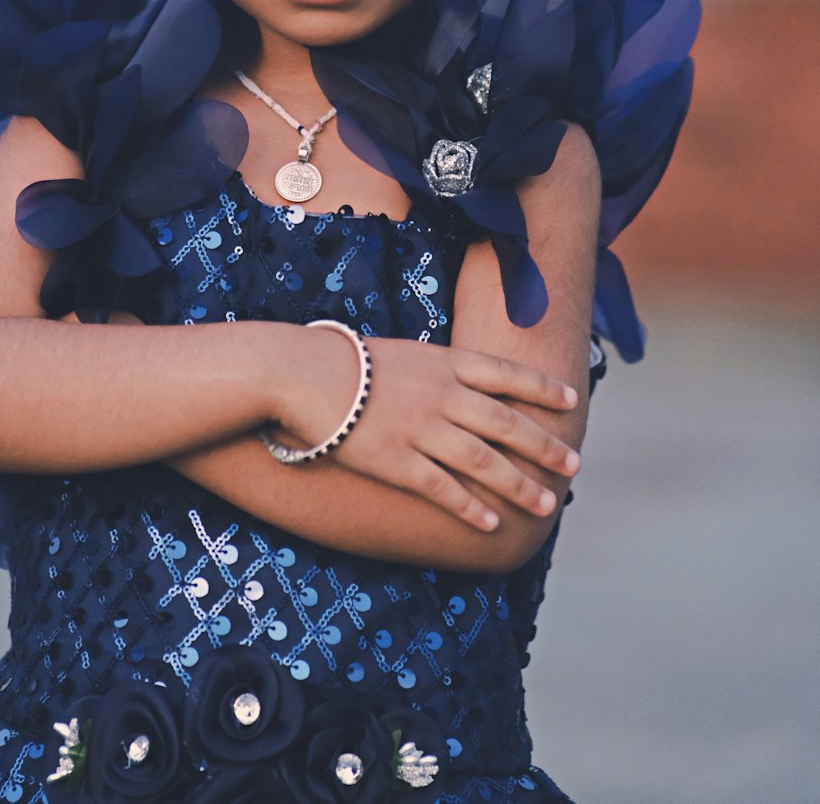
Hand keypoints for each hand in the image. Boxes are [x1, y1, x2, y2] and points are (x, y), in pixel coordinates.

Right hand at [274, 331, 579, 531]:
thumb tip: (465, 384)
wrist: (302, 373)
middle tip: (574, 466)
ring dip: (519, 485)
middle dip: (545, 446)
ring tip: (547, 504)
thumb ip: (437, 370)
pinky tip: (491, 523)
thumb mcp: (402, 353)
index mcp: (444, 362)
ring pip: (485, 461)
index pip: (507, 374)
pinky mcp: (397, 460)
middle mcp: (442, 395)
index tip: (572, 401)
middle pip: (507, 423)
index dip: (542, 388)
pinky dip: (470, 507)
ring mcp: (422, 429)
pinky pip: (443, 489)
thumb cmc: (345, 360)